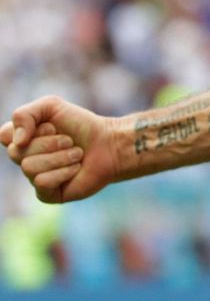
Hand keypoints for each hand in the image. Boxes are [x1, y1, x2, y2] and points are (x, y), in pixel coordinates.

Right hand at [4, 96, 119, 203]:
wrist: (110, 144)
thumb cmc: (81, 126)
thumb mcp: (51, 106)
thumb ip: (24, 114)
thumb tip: (17, 141)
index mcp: (23, 139)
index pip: (5, 136)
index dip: (28, 129)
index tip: (52, 127)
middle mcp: (25, 160)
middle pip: (16, 152)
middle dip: (50, 143)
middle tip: (69, 141)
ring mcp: (34, 178)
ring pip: (29, 167)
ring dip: (60, 157)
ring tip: (76, 154)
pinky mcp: (47, 194)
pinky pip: (42, 182)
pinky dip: (63, 172)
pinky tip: (75, 169)